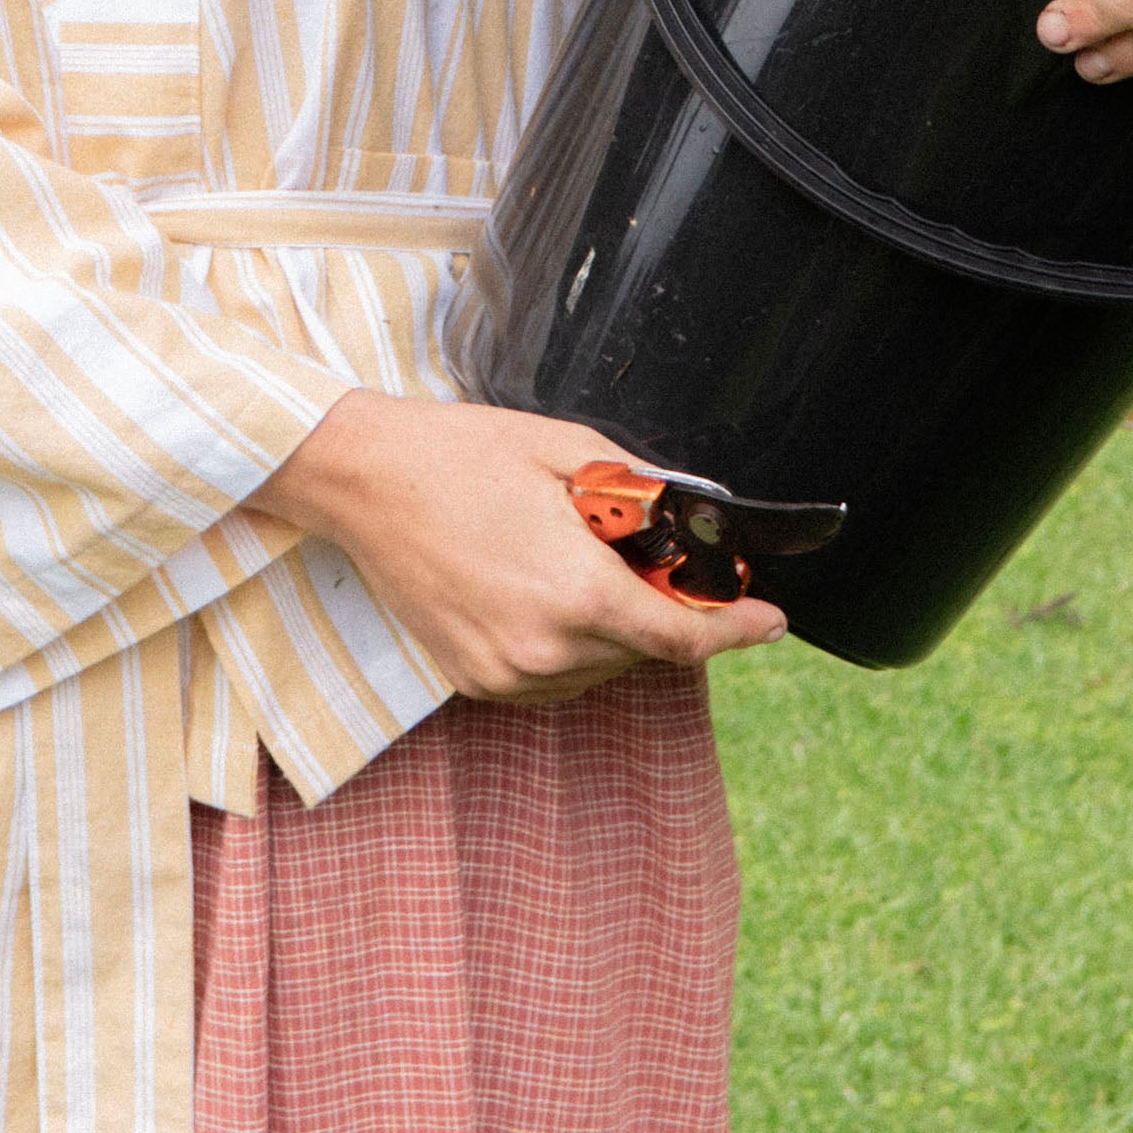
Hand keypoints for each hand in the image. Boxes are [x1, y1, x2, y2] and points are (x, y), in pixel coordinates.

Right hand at [249, 390, 786, 701]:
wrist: (362, 480)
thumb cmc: (460, 454)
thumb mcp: (568, 450)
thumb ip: (643, 489)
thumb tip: (697, 510)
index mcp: (576, 591)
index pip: (684, 638)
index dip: (737, 631)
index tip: (770, 620)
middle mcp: (546, 649)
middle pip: (646, 653)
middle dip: (663, 611)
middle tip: (645, 557)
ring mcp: (507, 674)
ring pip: (602, 670)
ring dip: (615, 632)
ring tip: (579, 565)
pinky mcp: (477, 682)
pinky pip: (554, 680)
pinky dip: (571, 647)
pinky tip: (547, 595)